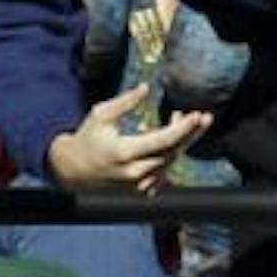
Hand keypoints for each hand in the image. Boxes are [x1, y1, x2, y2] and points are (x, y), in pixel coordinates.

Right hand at [46, 85, 214, 194]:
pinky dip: (169, 155)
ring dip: (179, 142)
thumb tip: (146, 88)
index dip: (182, 128)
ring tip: (178, 119)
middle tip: (204, 117)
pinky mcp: (139, 188)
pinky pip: (163, 172)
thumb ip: (126, 101)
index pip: (162, 141)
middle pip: (172, 153)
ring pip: (169, 162)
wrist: (73, 170)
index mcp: (124, 152)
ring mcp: (136, 183)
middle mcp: (133, 171)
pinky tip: (169, 141)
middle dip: (189, 134)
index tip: (196, 115)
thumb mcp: (101, 114)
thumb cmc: (87, 138)